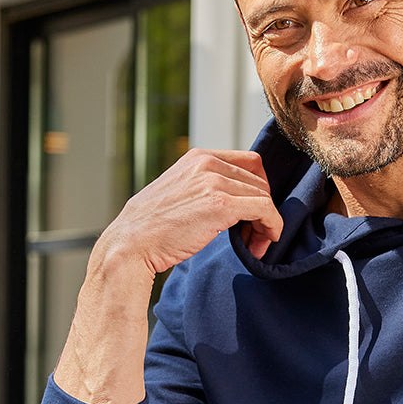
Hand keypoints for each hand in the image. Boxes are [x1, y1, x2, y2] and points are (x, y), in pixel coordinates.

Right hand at [53, 148, 281, 403]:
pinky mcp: (221, 205)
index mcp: (198, 157)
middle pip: (260, 181)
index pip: (251, 163)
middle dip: (263, 209)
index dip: (259, 189)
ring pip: (265, 197)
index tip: (253, 214)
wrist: (130, 246)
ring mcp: (214, 182)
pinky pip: (266, 210)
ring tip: (254, 245)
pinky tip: (261, 245)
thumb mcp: (179, 193)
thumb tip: (234, 197)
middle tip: (255, 236)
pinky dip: (272, 228)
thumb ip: (205, 187)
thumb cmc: (152, 229)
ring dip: (266, 223)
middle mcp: (207, 163)